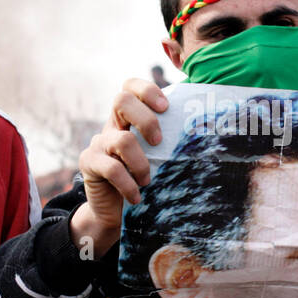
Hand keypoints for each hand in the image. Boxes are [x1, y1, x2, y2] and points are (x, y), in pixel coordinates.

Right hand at [71, 78, 167, 258]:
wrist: (113, 211)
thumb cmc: (143, 180)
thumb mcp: (157, 157)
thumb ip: (169, 142)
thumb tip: (209, 131)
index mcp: (128, 119)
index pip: (130, 87)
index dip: (147, 90)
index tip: (166, 107)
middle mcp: (111, 125)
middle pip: (121, 101)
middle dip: (146, 120)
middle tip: (159, 142)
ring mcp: (98, 143)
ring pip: (122, 140)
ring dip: (142, 164)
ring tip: (147, 181)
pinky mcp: (88, 162)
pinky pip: (112, 168)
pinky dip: (129, 185)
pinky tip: (136, 196)